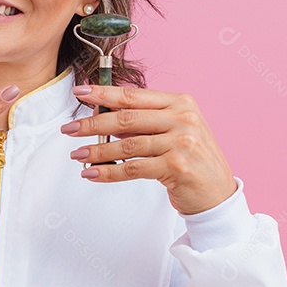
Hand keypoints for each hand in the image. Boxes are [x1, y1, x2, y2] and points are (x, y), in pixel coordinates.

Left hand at [62, 84, 236, 214]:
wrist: (217, 193)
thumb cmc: (192, 160)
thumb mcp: (174, 130)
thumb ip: (145, 121)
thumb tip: (103, 116)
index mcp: (181, 102)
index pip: (134, 95)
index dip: (103, 93)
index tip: (80, 93)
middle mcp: (183, 119)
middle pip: (127, 118)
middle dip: (92, 123)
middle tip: (69, 128)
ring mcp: (182, 142)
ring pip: (127, 144)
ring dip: (97, 150)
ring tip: (77, 154)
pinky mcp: (176, 167)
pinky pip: (133, 168)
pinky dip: (109, 172)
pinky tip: (92, 173)